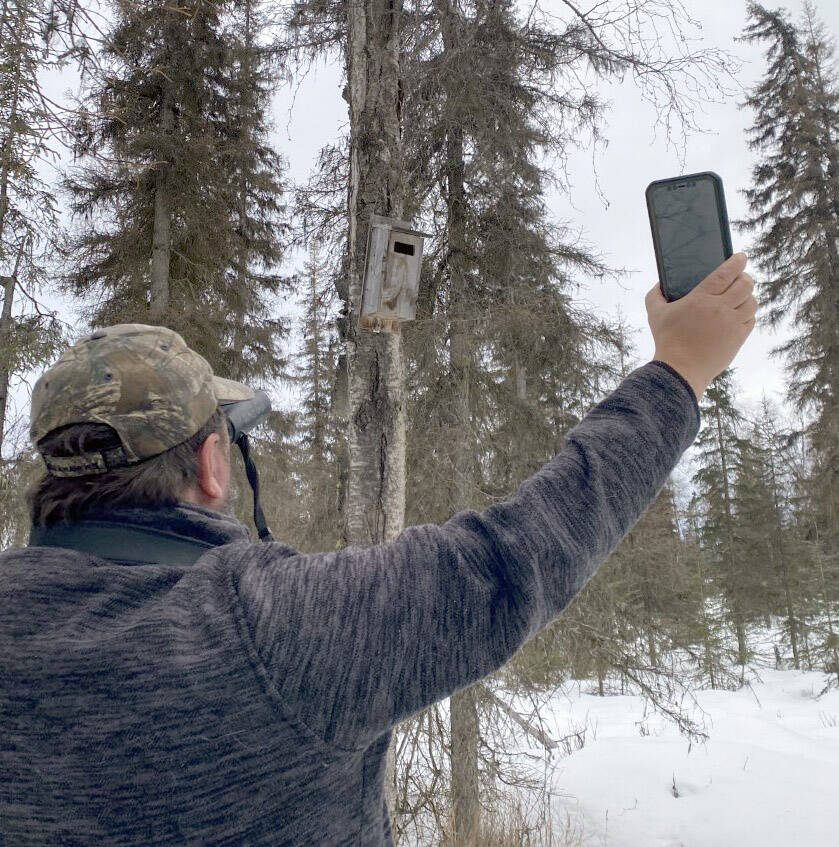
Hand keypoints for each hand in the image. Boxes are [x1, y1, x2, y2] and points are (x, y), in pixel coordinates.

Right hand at [645, 252, 756, 399]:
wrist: (680, 370)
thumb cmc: (667, 340)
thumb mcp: (655, 314)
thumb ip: (655, 294)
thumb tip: (660, 283)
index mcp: (701, 298)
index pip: (727, 273)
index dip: (737, 262)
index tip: (741, 257)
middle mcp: (720, 308)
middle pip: (745, 284)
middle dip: (745, 277)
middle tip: (740, 278)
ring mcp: (732, 324)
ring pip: (751, 302)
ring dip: (747, 296)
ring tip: (740, 297)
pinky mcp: (738, 338)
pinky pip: (751, 319)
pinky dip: (748, 314)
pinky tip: (739, 315)